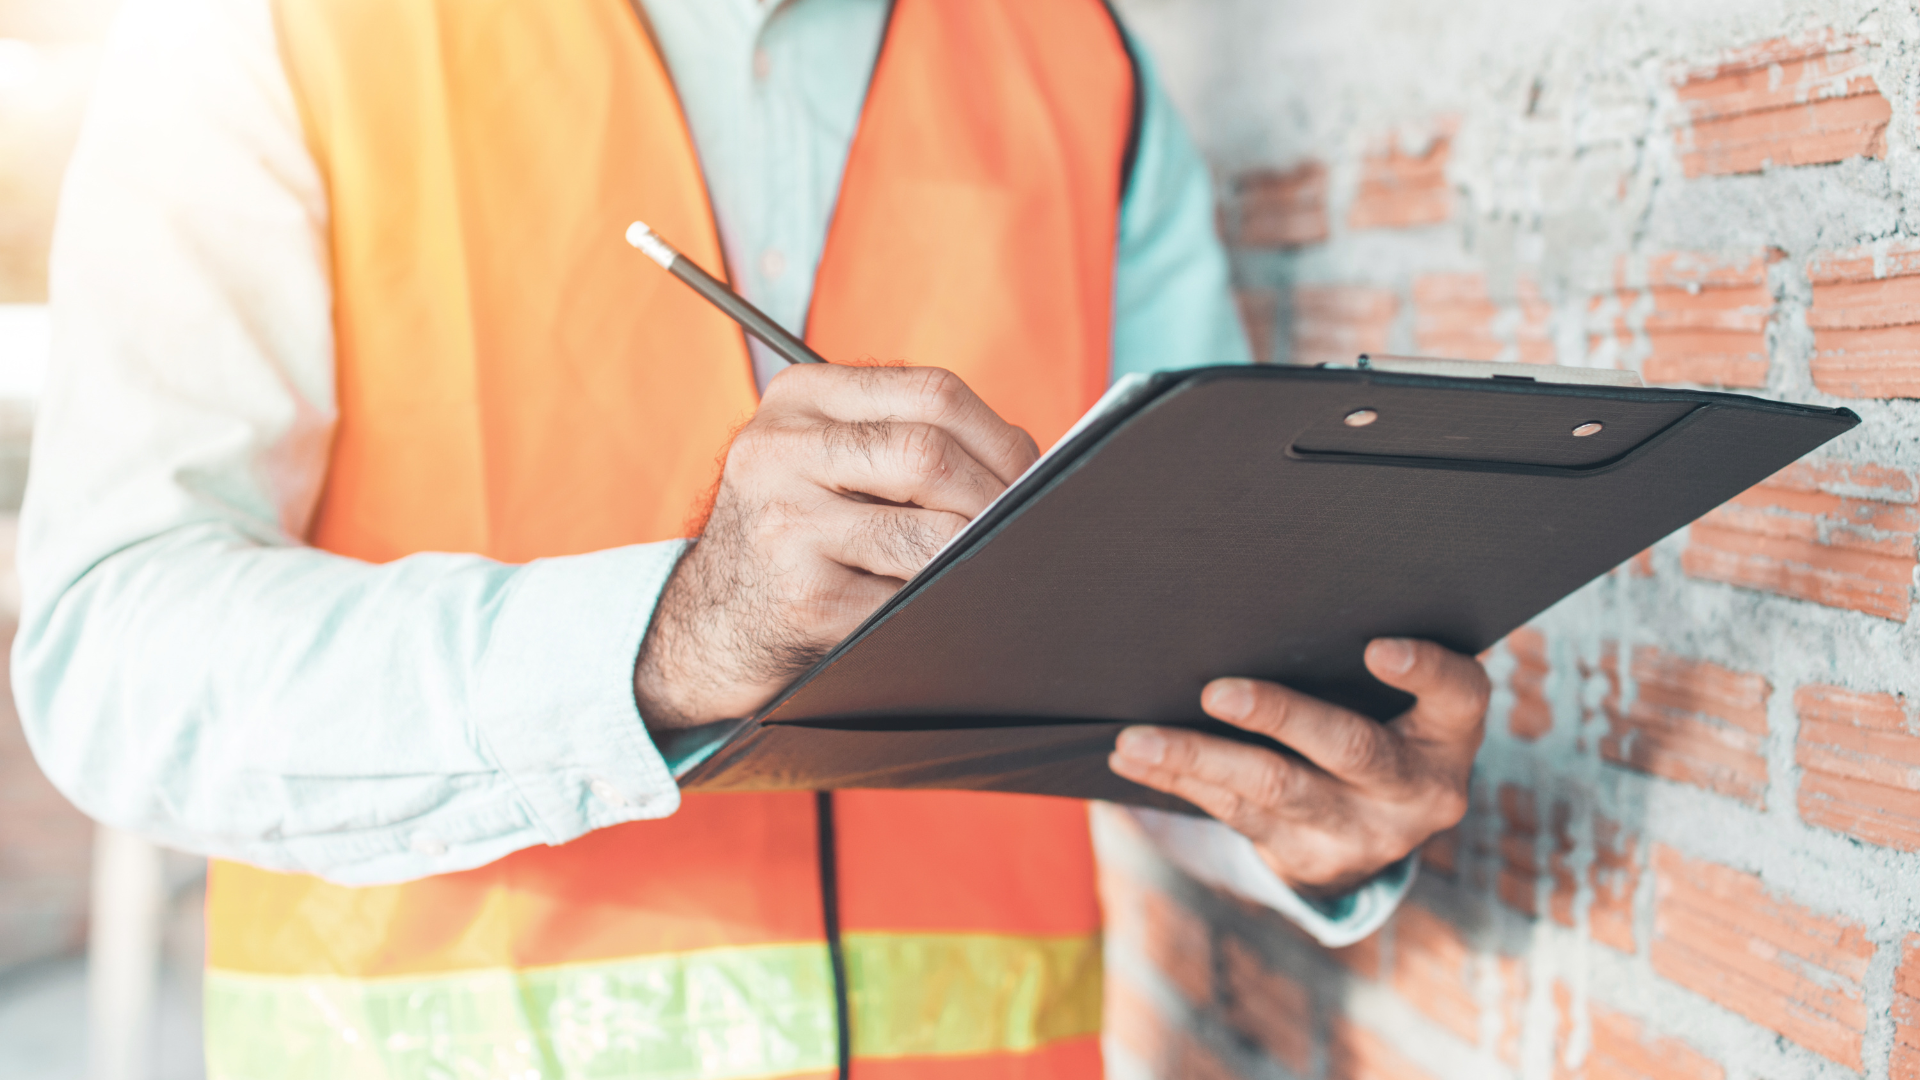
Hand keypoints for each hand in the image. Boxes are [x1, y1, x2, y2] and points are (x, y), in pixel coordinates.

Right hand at [635, 364, 1038, 728]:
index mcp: (798, 398)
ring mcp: (785, 524)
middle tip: (1024, 526)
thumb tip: (1031, 463)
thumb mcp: (825, 459)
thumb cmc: (796, 533)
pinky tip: (940, 604)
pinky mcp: (802, 597)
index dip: (1001, 436)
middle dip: (997, 497)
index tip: (1031, 474)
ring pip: (929, 534)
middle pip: (930, 455)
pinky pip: (908, 598)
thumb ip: (905, 438)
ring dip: (974, 554)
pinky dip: (942, 603)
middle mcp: (778, 450)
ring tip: (985, 564)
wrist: (712, 621)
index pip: (931, 392)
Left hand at [1107, 638, 1487, 896]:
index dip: (1424, 671)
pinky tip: (1135, 760)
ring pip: (1274, 790)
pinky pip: (1235, 815)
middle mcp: (1415, 791)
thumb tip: (1266, 596)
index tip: (1378, 647)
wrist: (1373, 835)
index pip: (1457, 695)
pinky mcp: (1307, 857)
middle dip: (1279, 717)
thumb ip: (1358, 660)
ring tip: (1138, 739)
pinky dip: (1180, 781)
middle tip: (1217, 692)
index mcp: (1449, 736)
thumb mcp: (1399, 703)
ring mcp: (1362, 833)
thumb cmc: (1380, 725)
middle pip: (1349, 748)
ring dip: (1197, 758)